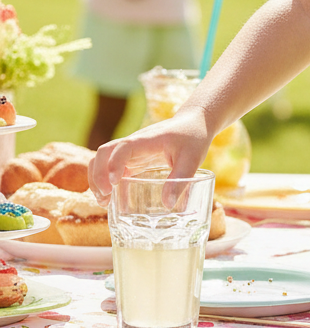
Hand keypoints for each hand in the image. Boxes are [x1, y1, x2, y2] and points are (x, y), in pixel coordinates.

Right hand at [88, 108, 210, 204]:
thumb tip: (167, 205)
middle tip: (105, 198)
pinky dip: (107, 182)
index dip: (114, 164)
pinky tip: (112, 199)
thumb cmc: (193, 137)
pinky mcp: (133, 159)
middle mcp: (134, 144)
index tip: (115, 183)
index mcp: (147, 140)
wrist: (194, 123)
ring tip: (104, 202)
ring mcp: (131, 151)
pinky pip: (113, 168)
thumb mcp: (192, 158)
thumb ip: (181, 179)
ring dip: (97, 179)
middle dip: (98, 175)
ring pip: (102, 160)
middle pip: (103, 153)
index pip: (121, 148)